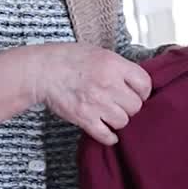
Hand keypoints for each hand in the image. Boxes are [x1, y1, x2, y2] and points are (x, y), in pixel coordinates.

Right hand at [31, 42, 151, 145]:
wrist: (42, 71)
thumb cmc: (67, 58)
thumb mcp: (98, 52)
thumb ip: (118, 66)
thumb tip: (133, 81)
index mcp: (113, 64)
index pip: (145, 84)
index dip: (143, 91)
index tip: (138, 93)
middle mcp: (108, 84)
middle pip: (136, 106)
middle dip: (129, 106)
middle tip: (120, 103)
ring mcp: (97, 103)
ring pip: (123, 122)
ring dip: (118, 120)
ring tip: (109, 114)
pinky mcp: (84, 118)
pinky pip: (106, 135)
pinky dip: (108, 136)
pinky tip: (106, 131)